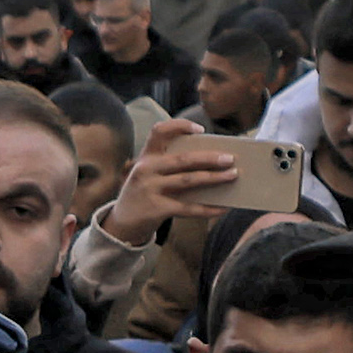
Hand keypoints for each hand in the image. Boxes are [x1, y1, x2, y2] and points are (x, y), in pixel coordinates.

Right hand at [103, 118, 240, 250]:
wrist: (120, 225)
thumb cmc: (143, 195)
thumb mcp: (148, 176)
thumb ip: (169, 168)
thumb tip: (209, 165)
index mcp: (146, 157)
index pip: (159, 132)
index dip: (180, 126)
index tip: (200, 130)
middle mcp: (146, 170)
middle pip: (183, 159)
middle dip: (209, 158)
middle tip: (230, 158)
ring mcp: (151, 189)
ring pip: (188, 181)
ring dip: (214, 178)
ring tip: (232, 176)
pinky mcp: (156, 209)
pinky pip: (188, 208)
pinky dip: (207, 208)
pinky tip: (222, 208)